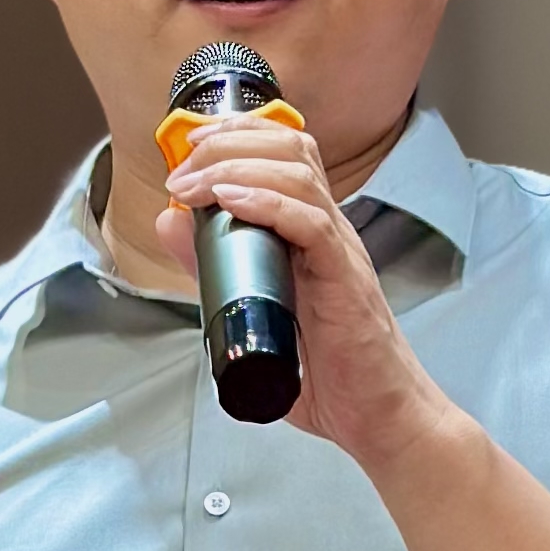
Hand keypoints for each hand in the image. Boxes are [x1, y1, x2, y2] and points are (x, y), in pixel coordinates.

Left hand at [160, 117, 452, 474]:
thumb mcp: (249, 308)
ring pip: (298, 177)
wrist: (378, 416)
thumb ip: (211, 267)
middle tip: (183, 165)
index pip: (285, 154)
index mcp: (311, 232)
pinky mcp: (345, 279)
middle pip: (289, 151)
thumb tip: (171, 223)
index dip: (238, 134)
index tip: (191, 144)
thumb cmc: (328, 371)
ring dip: (237, 168)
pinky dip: (268, 205)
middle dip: (229, 142)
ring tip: (194, 183)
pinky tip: (231, 200)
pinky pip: (312, 224)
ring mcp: (340, 252)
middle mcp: (329, 231)